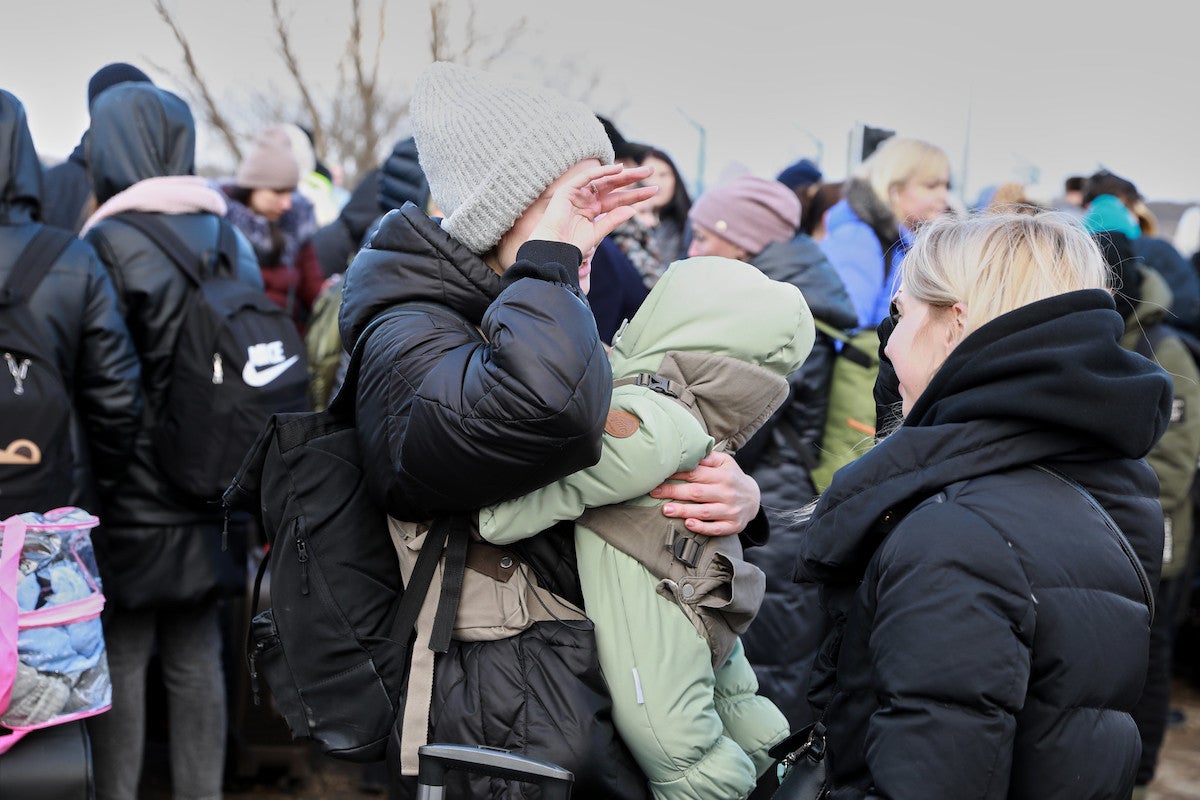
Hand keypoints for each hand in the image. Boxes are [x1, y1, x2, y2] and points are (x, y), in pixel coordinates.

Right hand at [529, 163, 656, 255]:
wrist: (553, 250)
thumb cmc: (572, 245)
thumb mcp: (598, 233)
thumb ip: (613, 220)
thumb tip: (633, 210)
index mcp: (594, 210)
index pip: (619, 199)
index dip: (636, 195)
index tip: (653, 191)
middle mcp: (587, 199)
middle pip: (614, 186)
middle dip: (632, 178)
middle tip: (651, 171)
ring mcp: (578, 193)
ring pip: (603, 180)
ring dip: (622, 174)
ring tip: (641, 171)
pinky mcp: (568, 190)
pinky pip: (587, 177)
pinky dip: (602, 172)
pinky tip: (618, 169)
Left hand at [649, 451, 760, 535]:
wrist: (754, 498)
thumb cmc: (732, 477)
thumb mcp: (725, 462)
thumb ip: (708, 458)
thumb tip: (688, 453)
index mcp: (723, 475)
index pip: (696, 473)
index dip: (677, 474)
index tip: (660, 475)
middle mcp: (727, 492)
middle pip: (697, 492)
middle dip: (674, 492)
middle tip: (655, 492)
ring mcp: (730, 510)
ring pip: (704, 511)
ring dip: (684, 511)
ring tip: (665, 510)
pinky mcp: (733, 525)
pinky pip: (716, 528)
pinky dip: (702, 527)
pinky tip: (688, 524)